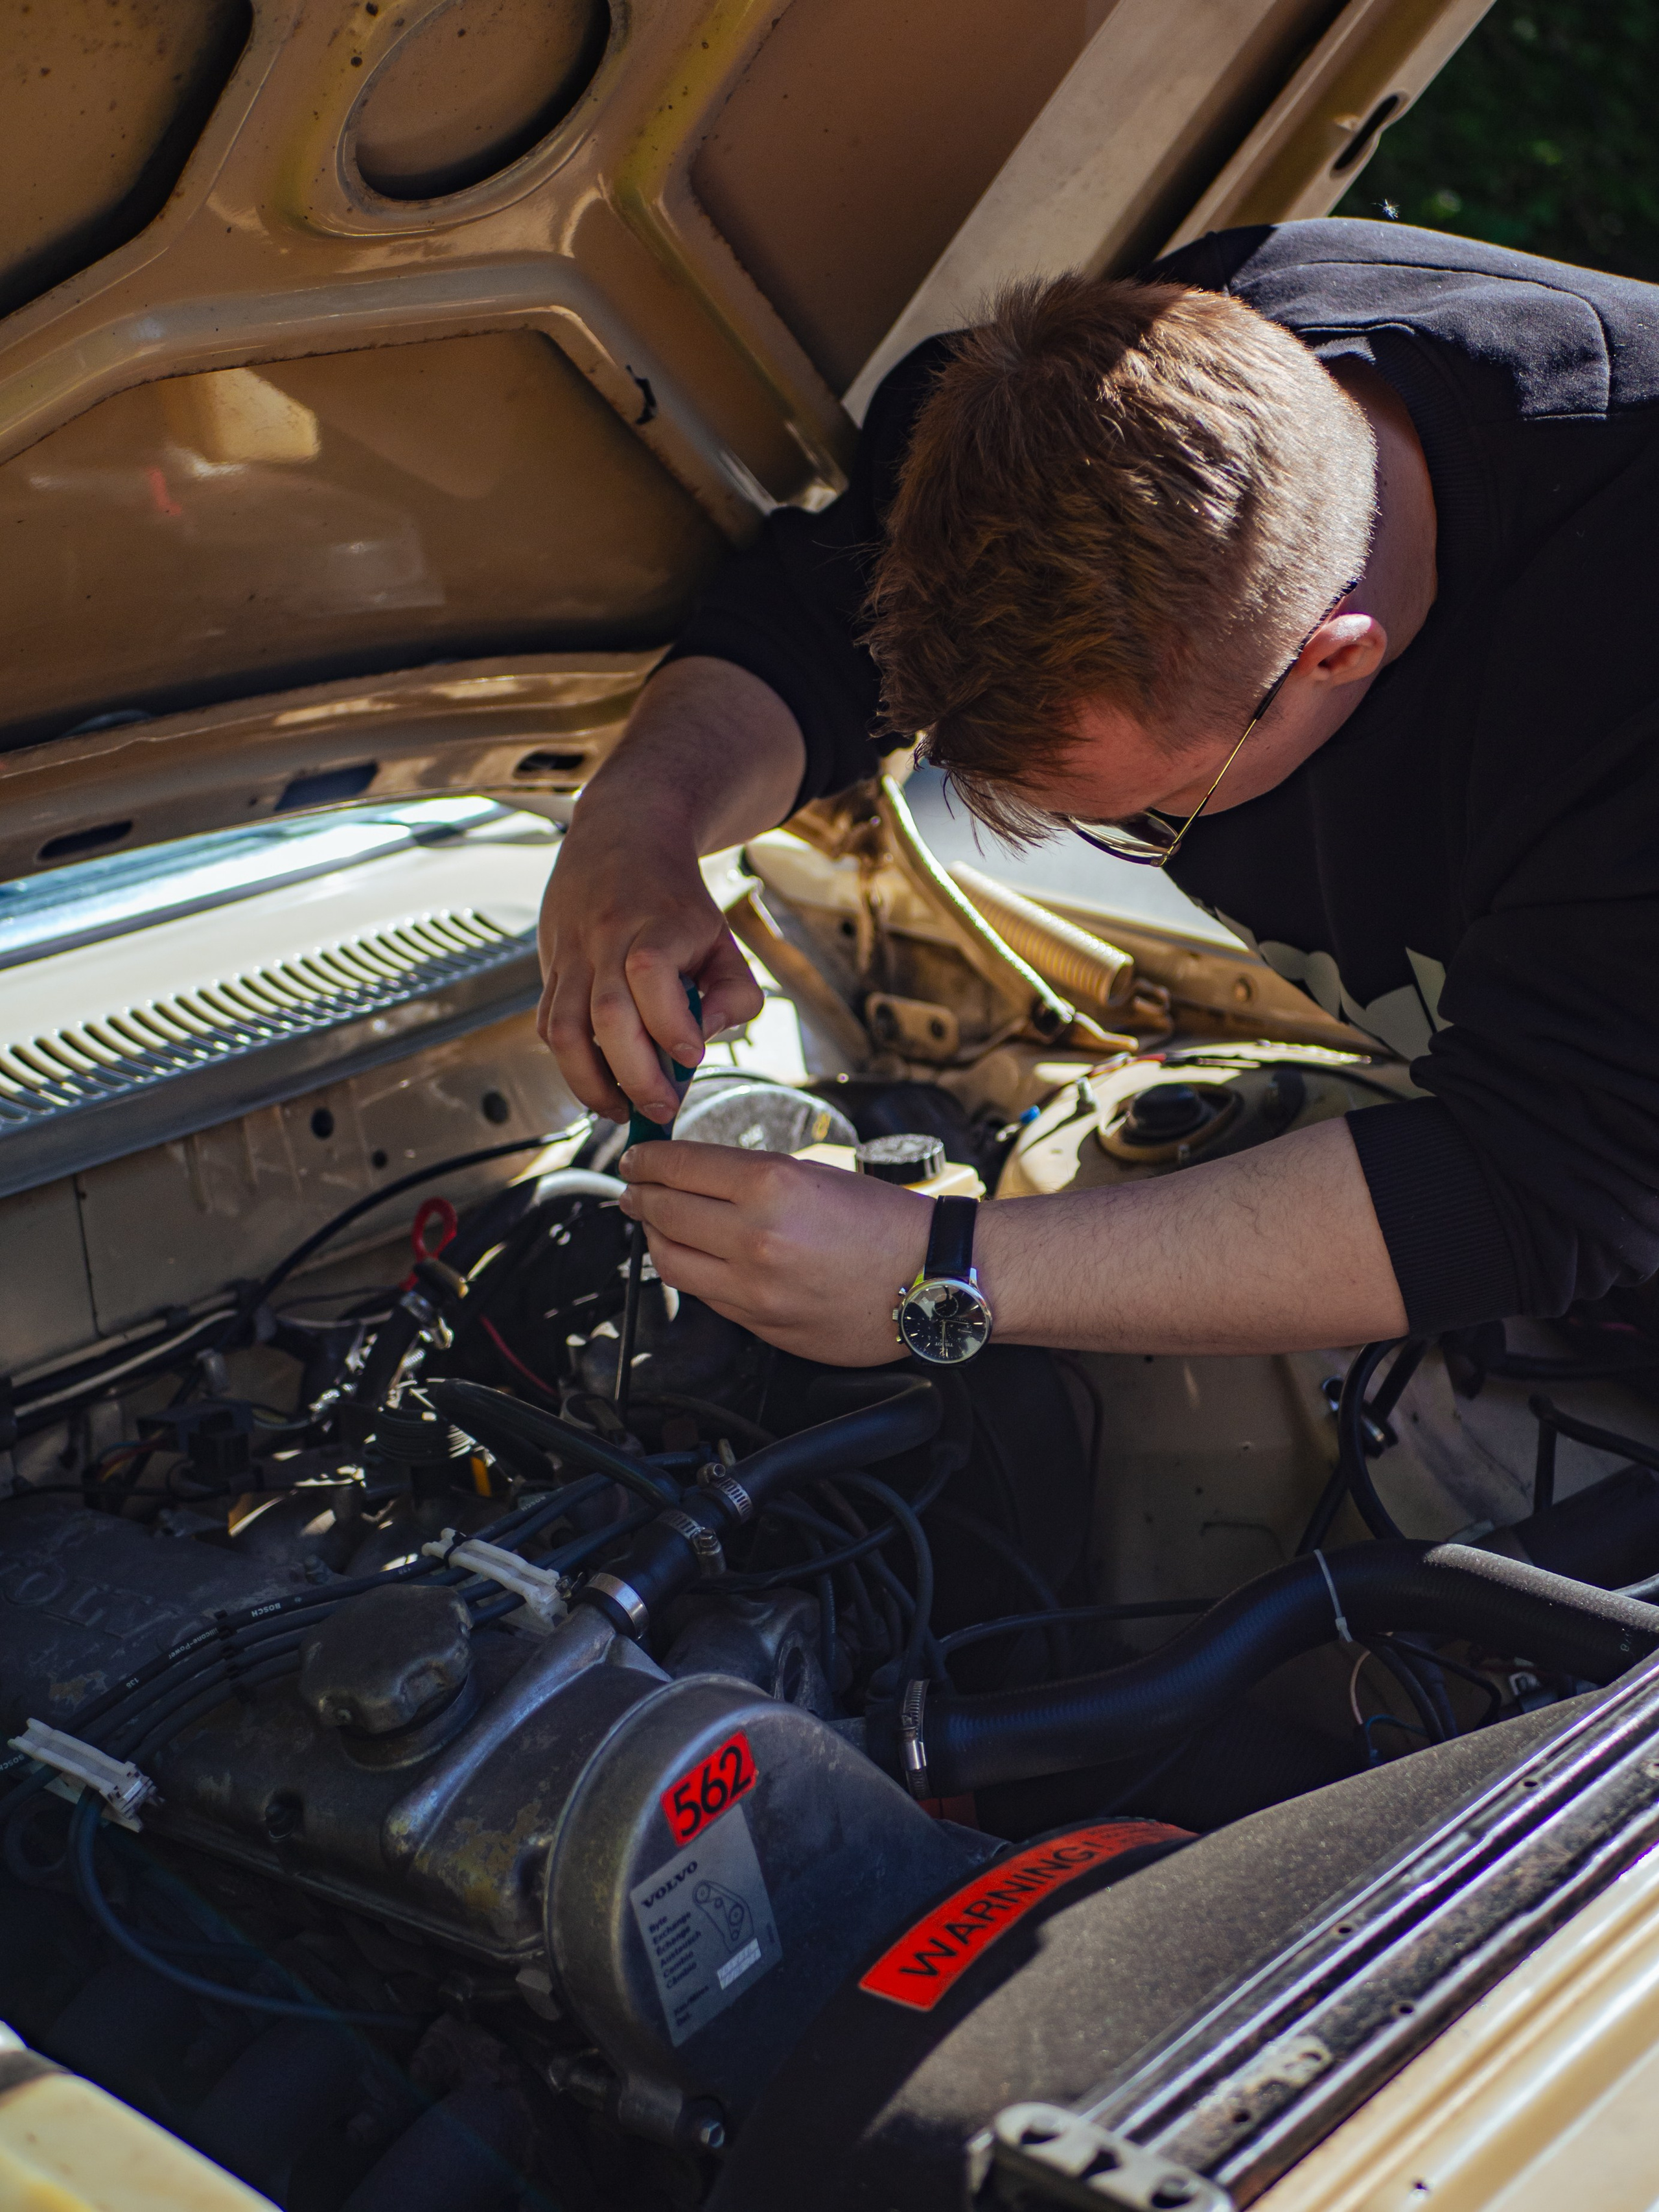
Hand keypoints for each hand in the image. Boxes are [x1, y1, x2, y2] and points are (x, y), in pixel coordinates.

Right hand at [535, 658, 804, 1123]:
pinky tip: (595, 1081)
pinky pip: (548, 1024)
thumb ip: (734, 993)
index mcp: (653, 927)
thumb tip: (707, 1039)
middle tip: (659, 1109)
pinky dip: (567, 1061)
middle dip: (632, 1074)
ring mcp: (571, 955)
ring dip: (588, 1081)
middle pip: (606, 1015)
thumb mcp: (722, 937)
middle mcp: (605, 941)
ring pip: (563, 1029)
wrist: (621, 837)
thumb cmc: (675, 899)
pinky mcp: (550, 967)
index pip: (652, 978)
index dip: (670, 1025)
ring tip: (617, 1110)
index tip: (692, 1058)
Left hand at [619, 1144, 934, 1364]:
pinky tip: (693, 1259)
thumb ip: (752, 1178)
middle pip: (664, 1212)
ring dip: (654, 1238)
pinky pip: (705, 1296)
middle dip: (640, 1196)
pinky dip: (690, 1272)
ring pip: (671, 1261)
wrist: (934, 1280)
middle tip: (633, 1188)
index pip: (679, 1166)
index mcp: (773, 1186)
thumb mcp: (817, 1174)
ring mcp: (756, 1288)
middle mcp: (757, 1237)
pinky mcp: (762, 1325)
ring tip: (653, 1224)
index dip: (647, 1161)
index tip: (637, 1159)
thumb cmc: (888, 1223)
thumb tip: (698, 1177)